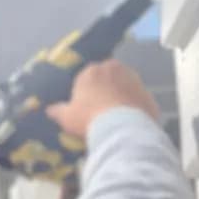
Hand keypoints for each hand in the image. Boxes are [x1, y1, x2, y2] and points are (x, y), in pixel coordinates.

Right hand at [46, 59, 160, 140]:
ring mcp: (134, 80)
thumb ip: (58, 111)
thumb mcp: (67, 117)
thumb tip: (49, 110)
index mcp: (92, 71)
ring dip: (122, 95)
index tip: (85, 104)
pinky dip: (135, 107)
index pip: (87, 75)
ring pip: (126, 85)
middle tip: (101, 107)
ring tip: (117, 115)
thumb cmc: (89, 118)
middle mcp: (114, 69)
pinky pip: (139, 99)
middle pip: (108, 76)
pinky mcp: (148, 94)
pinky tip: (130, 121)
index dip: (86, 90)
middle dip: (106, 87)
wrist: (123, 129)